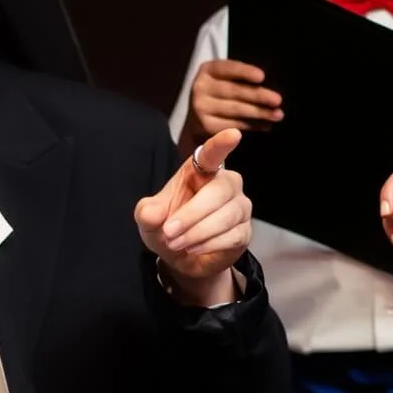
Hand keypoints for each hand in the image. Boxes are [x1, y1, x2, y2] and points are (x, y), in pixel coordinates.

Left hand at [137, 129, 250, 303]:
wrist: (179, 258)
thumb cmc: (167, 226)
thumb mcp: (148, 219)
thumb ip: (148, 213)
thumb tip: (154, 214)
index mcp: (202, 171)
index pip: (213, 154)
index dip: (222, 144)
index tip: (233, 134)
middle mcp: (226, 184)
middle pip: (219, 191)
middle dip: (192, 214)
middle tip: (169, 231)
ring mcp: (239, 207)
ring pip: (226, 216)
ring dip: (197, 232)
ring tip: (175, 243)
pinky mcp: (244, 231)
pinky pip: (232, 236)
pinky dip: (208, 244)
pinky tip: (192, 249)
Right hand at [182, 60, 282, 143]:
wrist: (200, 114)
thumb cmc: (221, 91)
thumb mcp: (226, 78)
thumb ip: (241, 79)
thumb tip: (267, 89)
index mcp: (208, 70)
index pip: (227, 68)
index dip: (244, 72)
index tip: (262, 77)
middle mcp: (200, 87)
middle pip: (234, 91)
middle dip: (258, 95)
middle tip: (278, 100)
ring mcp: (201, 107)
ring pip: (235, 109)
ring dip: (259, 113)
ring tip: (277, 115)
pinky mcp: (206, 126)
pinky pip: (233, 125)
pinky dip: (252, 126)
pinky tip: (265, 125)